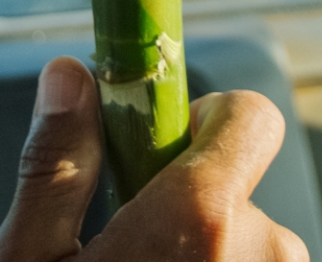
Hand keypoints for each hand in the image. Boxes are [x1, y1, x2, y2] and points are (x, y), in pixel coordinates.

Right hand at [0, 57, 309, 261]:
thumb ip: (57, 165)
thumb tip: (67, 77)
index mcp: (200, 222)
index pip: (251, 118)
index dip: (207, 122)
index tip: (164, 150)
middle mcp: (264, 257)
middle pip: (242, 194)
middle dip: (195, 211)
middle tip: (134, 252)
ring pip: (254, 251)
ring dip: (213, 259)